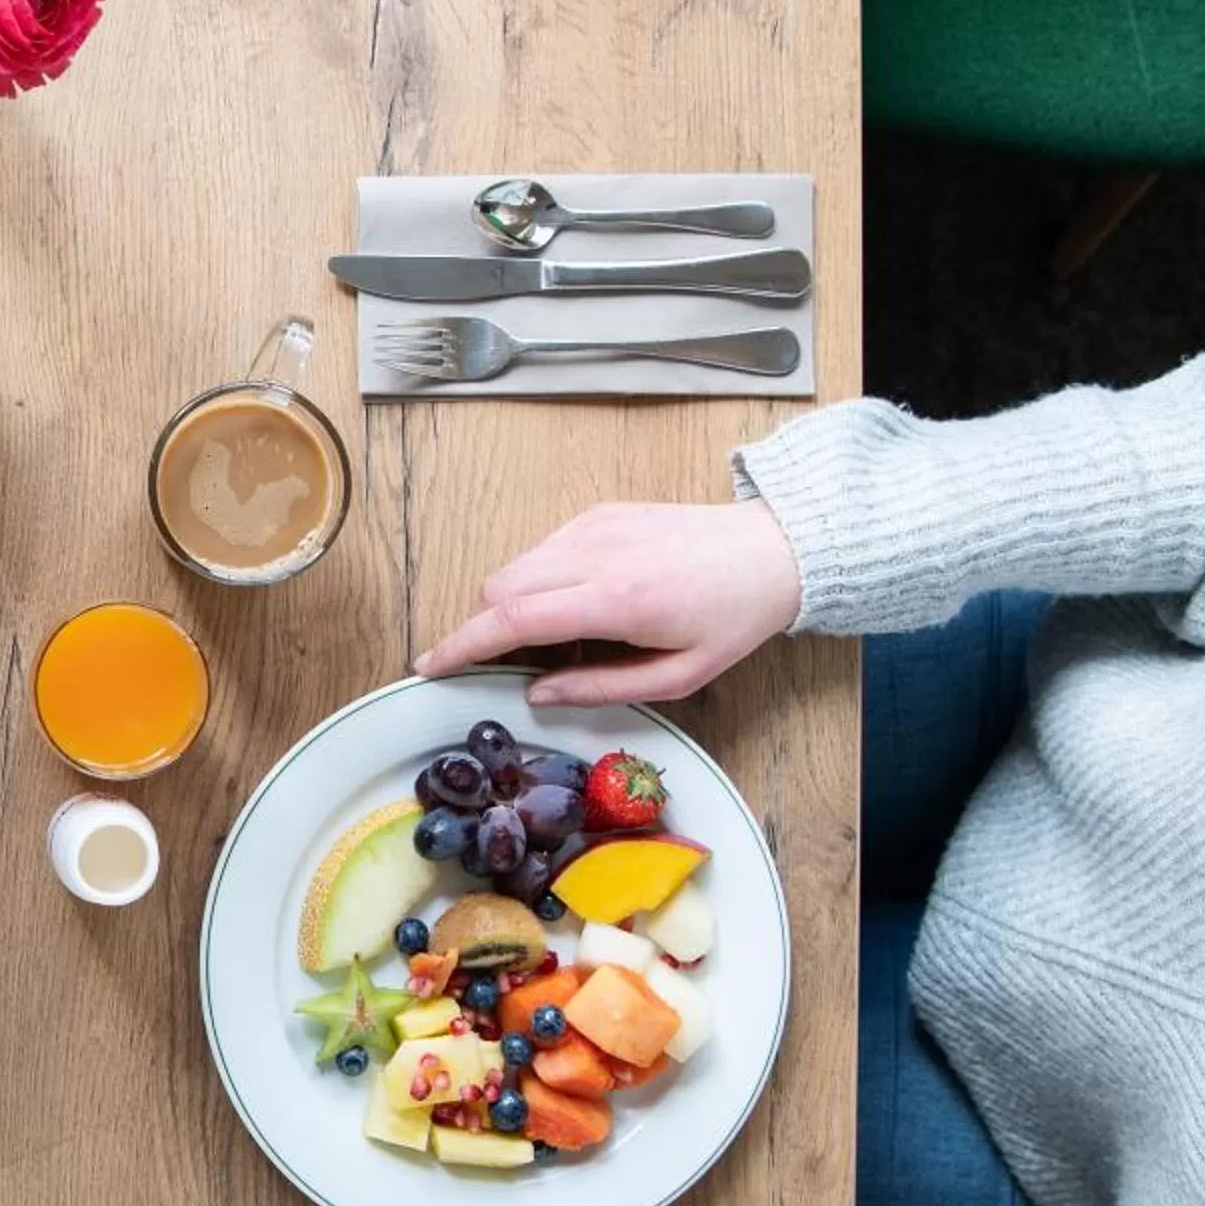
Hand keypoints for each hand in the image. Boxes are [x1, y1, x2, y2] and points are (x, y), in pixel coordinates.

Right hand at [413, 500, 800, 704]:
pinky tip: (580, 605)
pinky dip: (539, 582)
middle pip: (498, 589)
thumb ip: (600, 687)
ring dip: (513, 606)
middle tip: (506, 665)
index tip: (430, 665)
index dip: (462, 645)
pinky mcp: (599, 513)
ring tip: (561, 638)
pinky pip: (542, 551)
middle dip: (485, 629)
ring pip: (514, 567)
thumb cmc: (733, 618)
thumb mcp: (678, 677)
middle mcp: (596, 553)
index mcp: (616, 599)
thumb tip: (538, 692)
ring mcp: (594, 525)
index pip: (513, 618)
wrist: (774, 550)